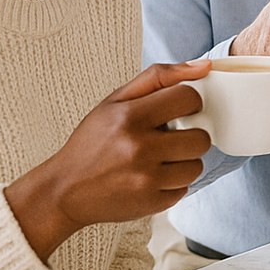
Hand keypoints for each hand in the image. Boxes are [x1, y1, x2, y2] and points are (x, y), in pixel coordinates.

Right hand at [5, 60, 215, 260]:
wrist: (64, 189)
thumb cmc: (92, 141)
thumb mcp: (116, 101)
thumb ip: (160, 77)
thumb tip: (205, 66)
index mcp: (129, 116)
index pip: (189, 98)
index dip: (189, 104)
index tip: (178, 111)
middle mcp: (138, 148)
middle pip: (201, 138)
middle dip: (190, 137)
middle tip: (169, 139)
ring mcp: (145, 179)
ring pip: (196, 166)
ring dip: (183, 162)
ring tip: (160, 160)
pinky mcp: (149, 203)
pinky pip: (184, 190)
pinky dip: (172, 185)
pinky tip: (150, 179)